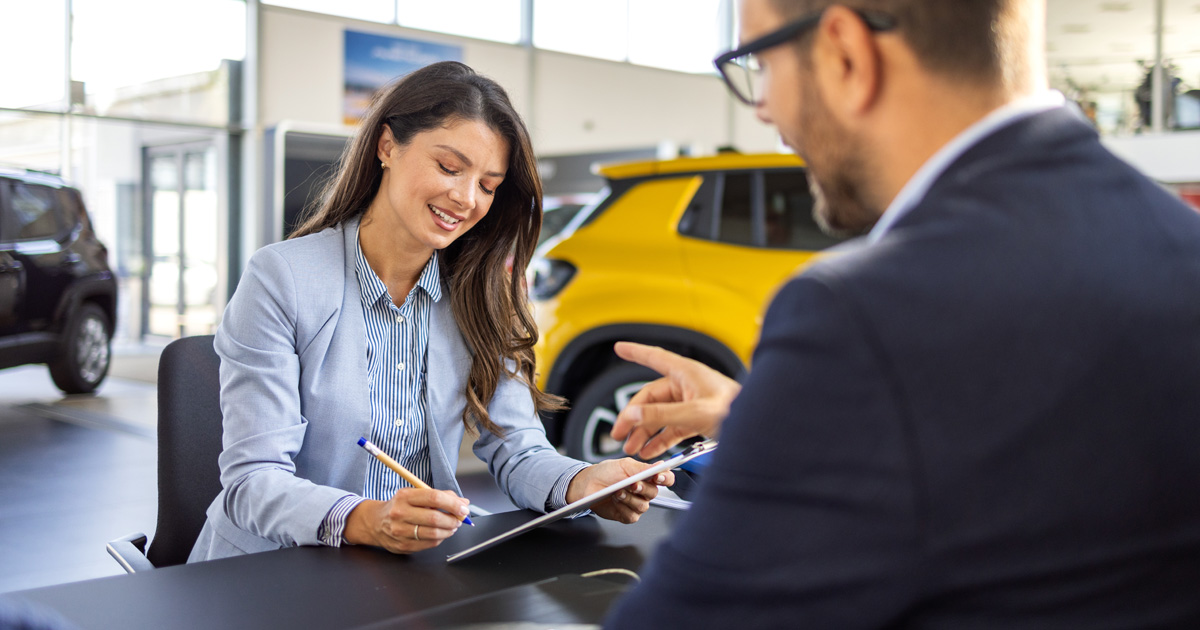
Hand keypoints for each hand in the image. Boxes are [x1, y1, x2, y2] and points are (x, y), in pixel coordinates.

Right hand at [344, 487, 469, 553]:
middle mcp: (400, 513)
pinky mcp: (402, 546)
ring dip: (449, 531)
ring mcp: (400, 531)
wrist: (375, 523)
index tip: (463, 508)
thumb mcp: (414, 494)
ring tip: (452, 526)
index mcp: (405, 496)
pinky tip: (441, 533)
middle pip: (434, 518)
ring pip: (433, 533)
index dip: (453, 504)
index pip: (434, 498)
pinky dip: (440, 538)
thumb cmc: (399, 506)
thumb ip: (439, 496)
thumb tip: (463, 502)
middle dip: (453, 519)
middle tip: (460, 519)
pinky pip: (429, 544)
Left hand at [566, 458, 674, 523]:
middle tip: (632, 484)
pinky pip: (632, 516)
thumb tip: (661, 466)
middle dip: (642, 488)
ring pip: (642, 506)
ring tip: (617, 492)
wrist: (587, 485)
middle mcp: (644, 491)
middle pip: (654, 493)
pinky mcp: (627, 515)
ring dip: (629, 498)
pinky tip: (615, 501)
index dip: (665, 478)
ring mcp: (636, 504)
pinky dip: (623, 508)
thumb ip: (643, 468)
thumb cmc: (605, 473)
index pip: (665, 479)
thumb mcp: (624, 465)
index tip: (657, 477)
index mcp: (646, 476)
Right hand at [610, 341, 740, 458]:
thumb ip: (662, 415)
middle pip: (651, 398)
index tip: (620, 347)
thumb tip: (634, 415)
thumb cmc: (737, 411)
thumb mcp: (695, 413)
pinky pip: (672, 428)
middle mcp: (687, 385)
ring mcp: (692, 403)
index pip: (655, 357)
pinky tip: (650, 450)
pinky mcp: (697, 419)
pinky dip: (659, 439)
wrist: (759, 429)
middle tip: (620, 434)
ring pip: (659, 415)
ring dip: (644, 432)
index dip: (636, 352)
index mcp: (687, 373)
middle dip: (633, 417)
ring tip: (632, 447)